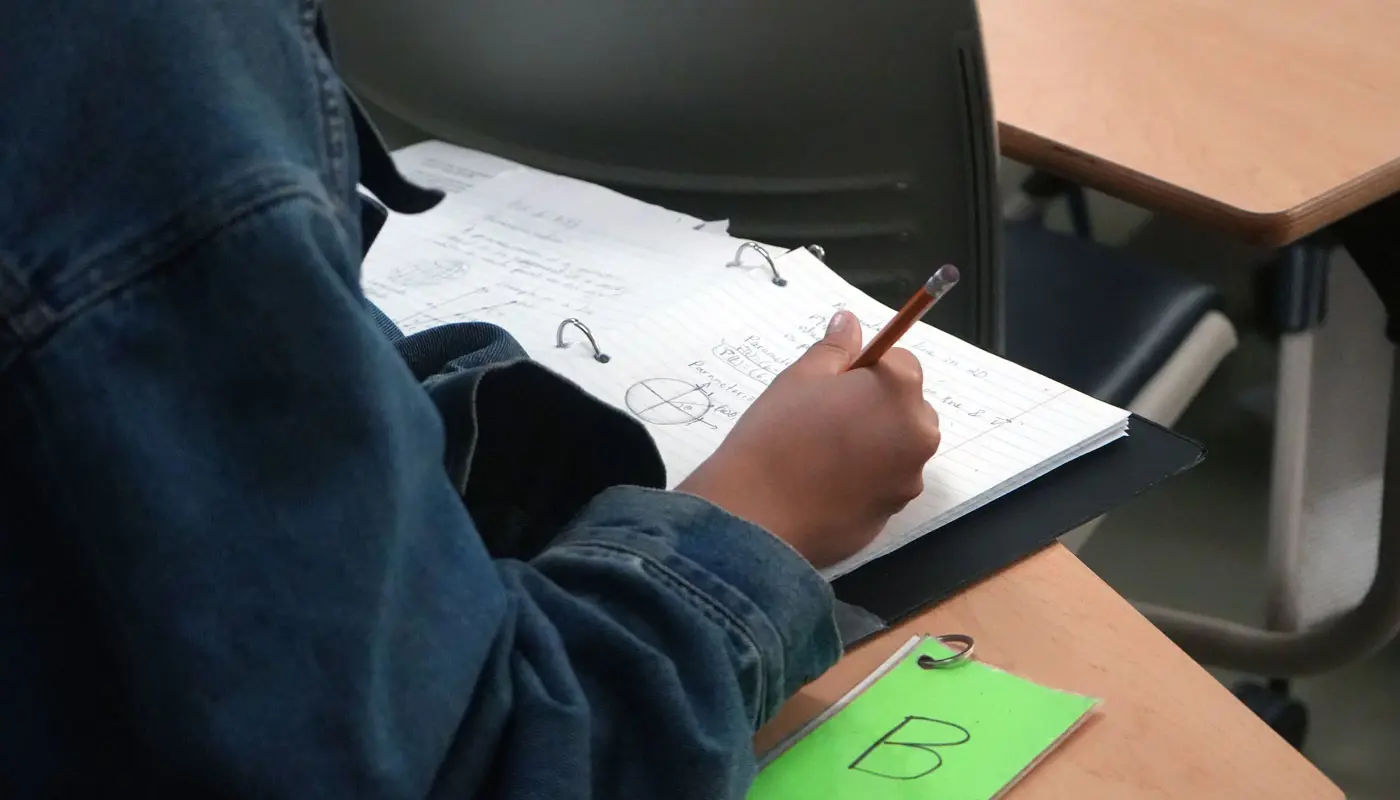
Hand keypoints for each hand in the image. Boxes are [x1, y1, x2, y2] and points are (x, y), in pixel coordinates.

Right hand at [678, 311, 940, 567]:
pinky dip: (866, 479)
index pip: (901, 362)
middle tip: (824, 419)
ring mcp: (909, 478)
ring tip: (821, 455)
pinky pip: (885, 482)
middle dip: (876, 407)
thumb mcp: (800, 378)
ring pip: (897, 447)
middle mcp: (918, 433)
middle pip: (907, 406)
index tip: (833, 385)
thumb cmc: (776, 437)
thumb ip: (834, 348)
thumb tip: (849, 320)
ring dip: (873, 444)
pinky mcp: (894, 513)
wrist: (758, 516)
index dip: (867, 370)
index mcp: (900, 390)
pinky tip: (825, 484)